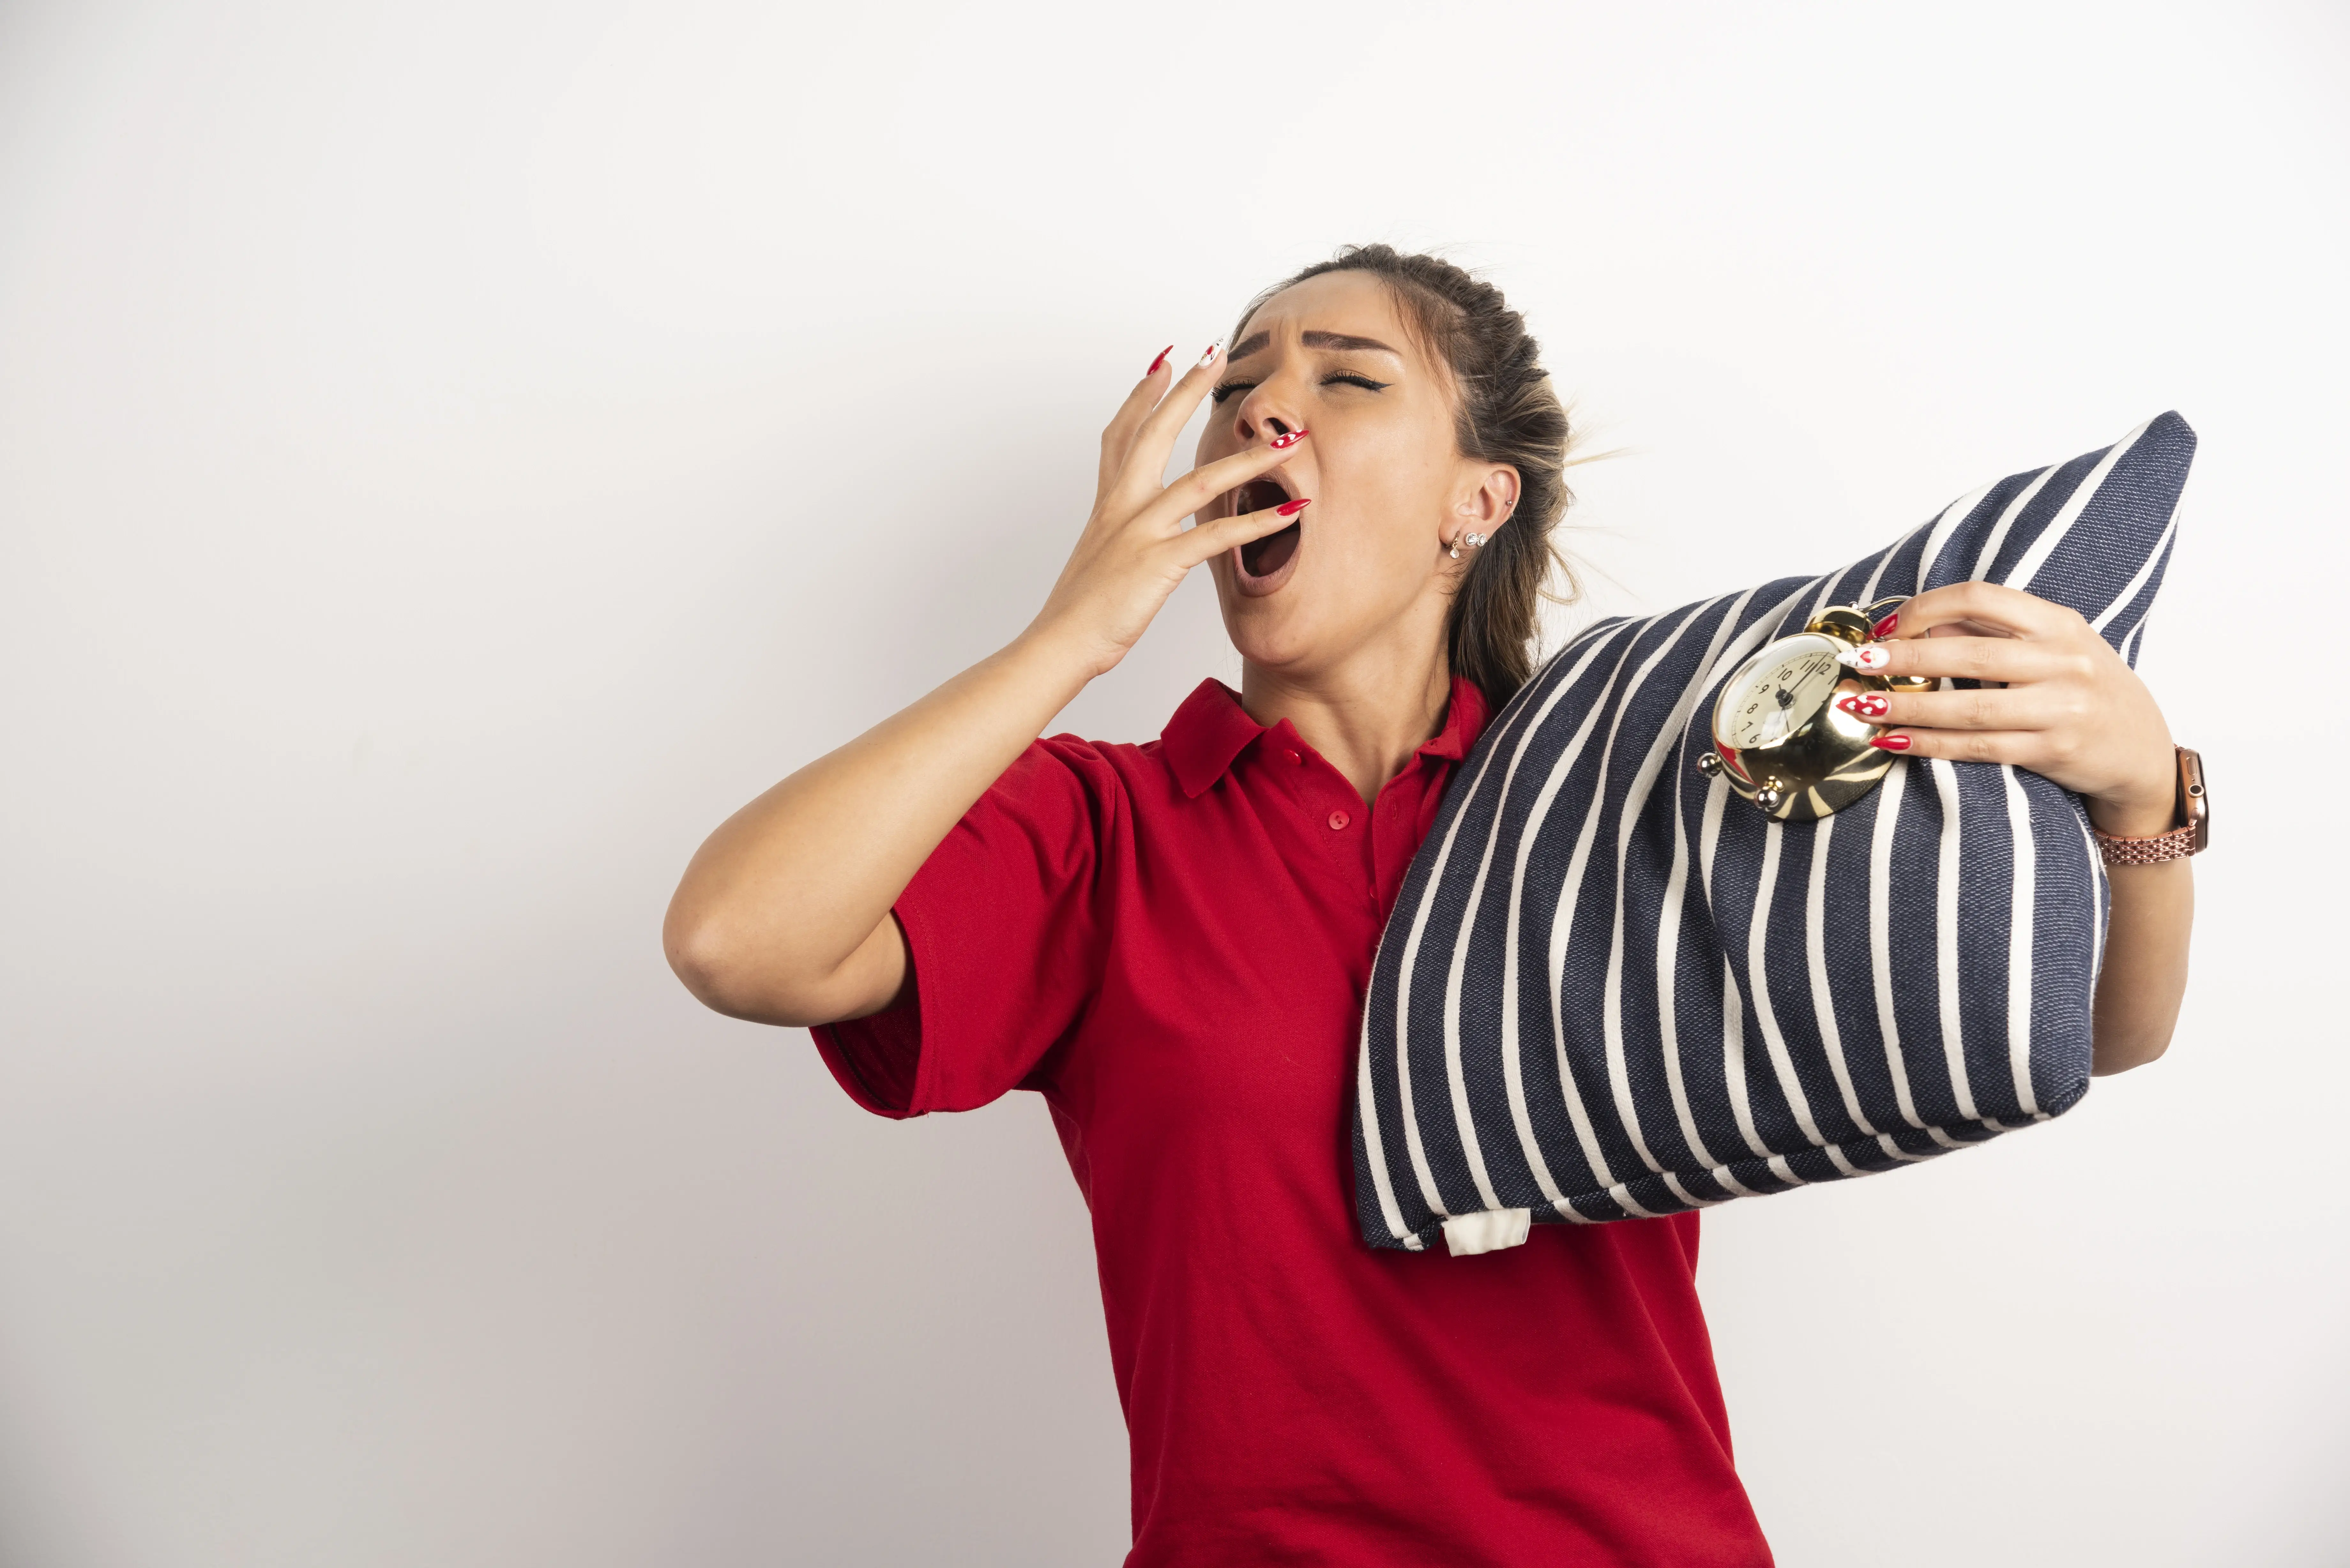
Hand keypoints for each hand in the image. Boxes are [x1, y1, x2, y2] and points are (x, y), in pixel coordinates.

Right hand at [1026, 344, 1310, 678]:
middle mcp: (1122, 508)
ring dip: (1250, 458)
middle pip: (1154, 434)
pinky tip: (1292, 511)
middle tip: (1214, 353)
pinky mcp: (1158, 562)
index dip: (1141, 396)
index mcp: (1107, 505)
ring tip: (1289, 438)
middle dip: (1186, 391)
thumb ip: (1121, 536)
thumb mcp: (1099, 559)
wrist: (1060, 643)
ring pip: (1201, 481)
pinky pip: (1216, 536)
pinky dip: (1258, 522)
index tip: (1162, 363)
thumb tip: (1137, 535)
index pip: (1122, 435)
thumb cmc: (1079, 612)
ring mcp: (1140, 532)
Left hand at [1834, 582, 2177, 835]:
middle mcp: (2064, 661)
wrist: (2141, 747)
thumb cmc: (2085, 689)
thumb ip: (1991, 632)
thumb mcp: (2051, 646)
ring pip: (1970, 708)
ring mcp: (2062, 708)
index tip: (1889, 627)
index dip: (1927, 609)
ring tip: (1863, 707)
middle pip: (1969, 654)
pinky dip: (1931, 745)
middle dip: (1906, 659)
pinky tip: (1894, 741)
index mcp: (2058, 623)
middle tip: (1861, 663)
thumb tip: (1918, 628)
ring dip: (1909, 709)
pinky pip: (1979, 747)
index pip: (1982, 598)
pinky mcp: (2054, 751)